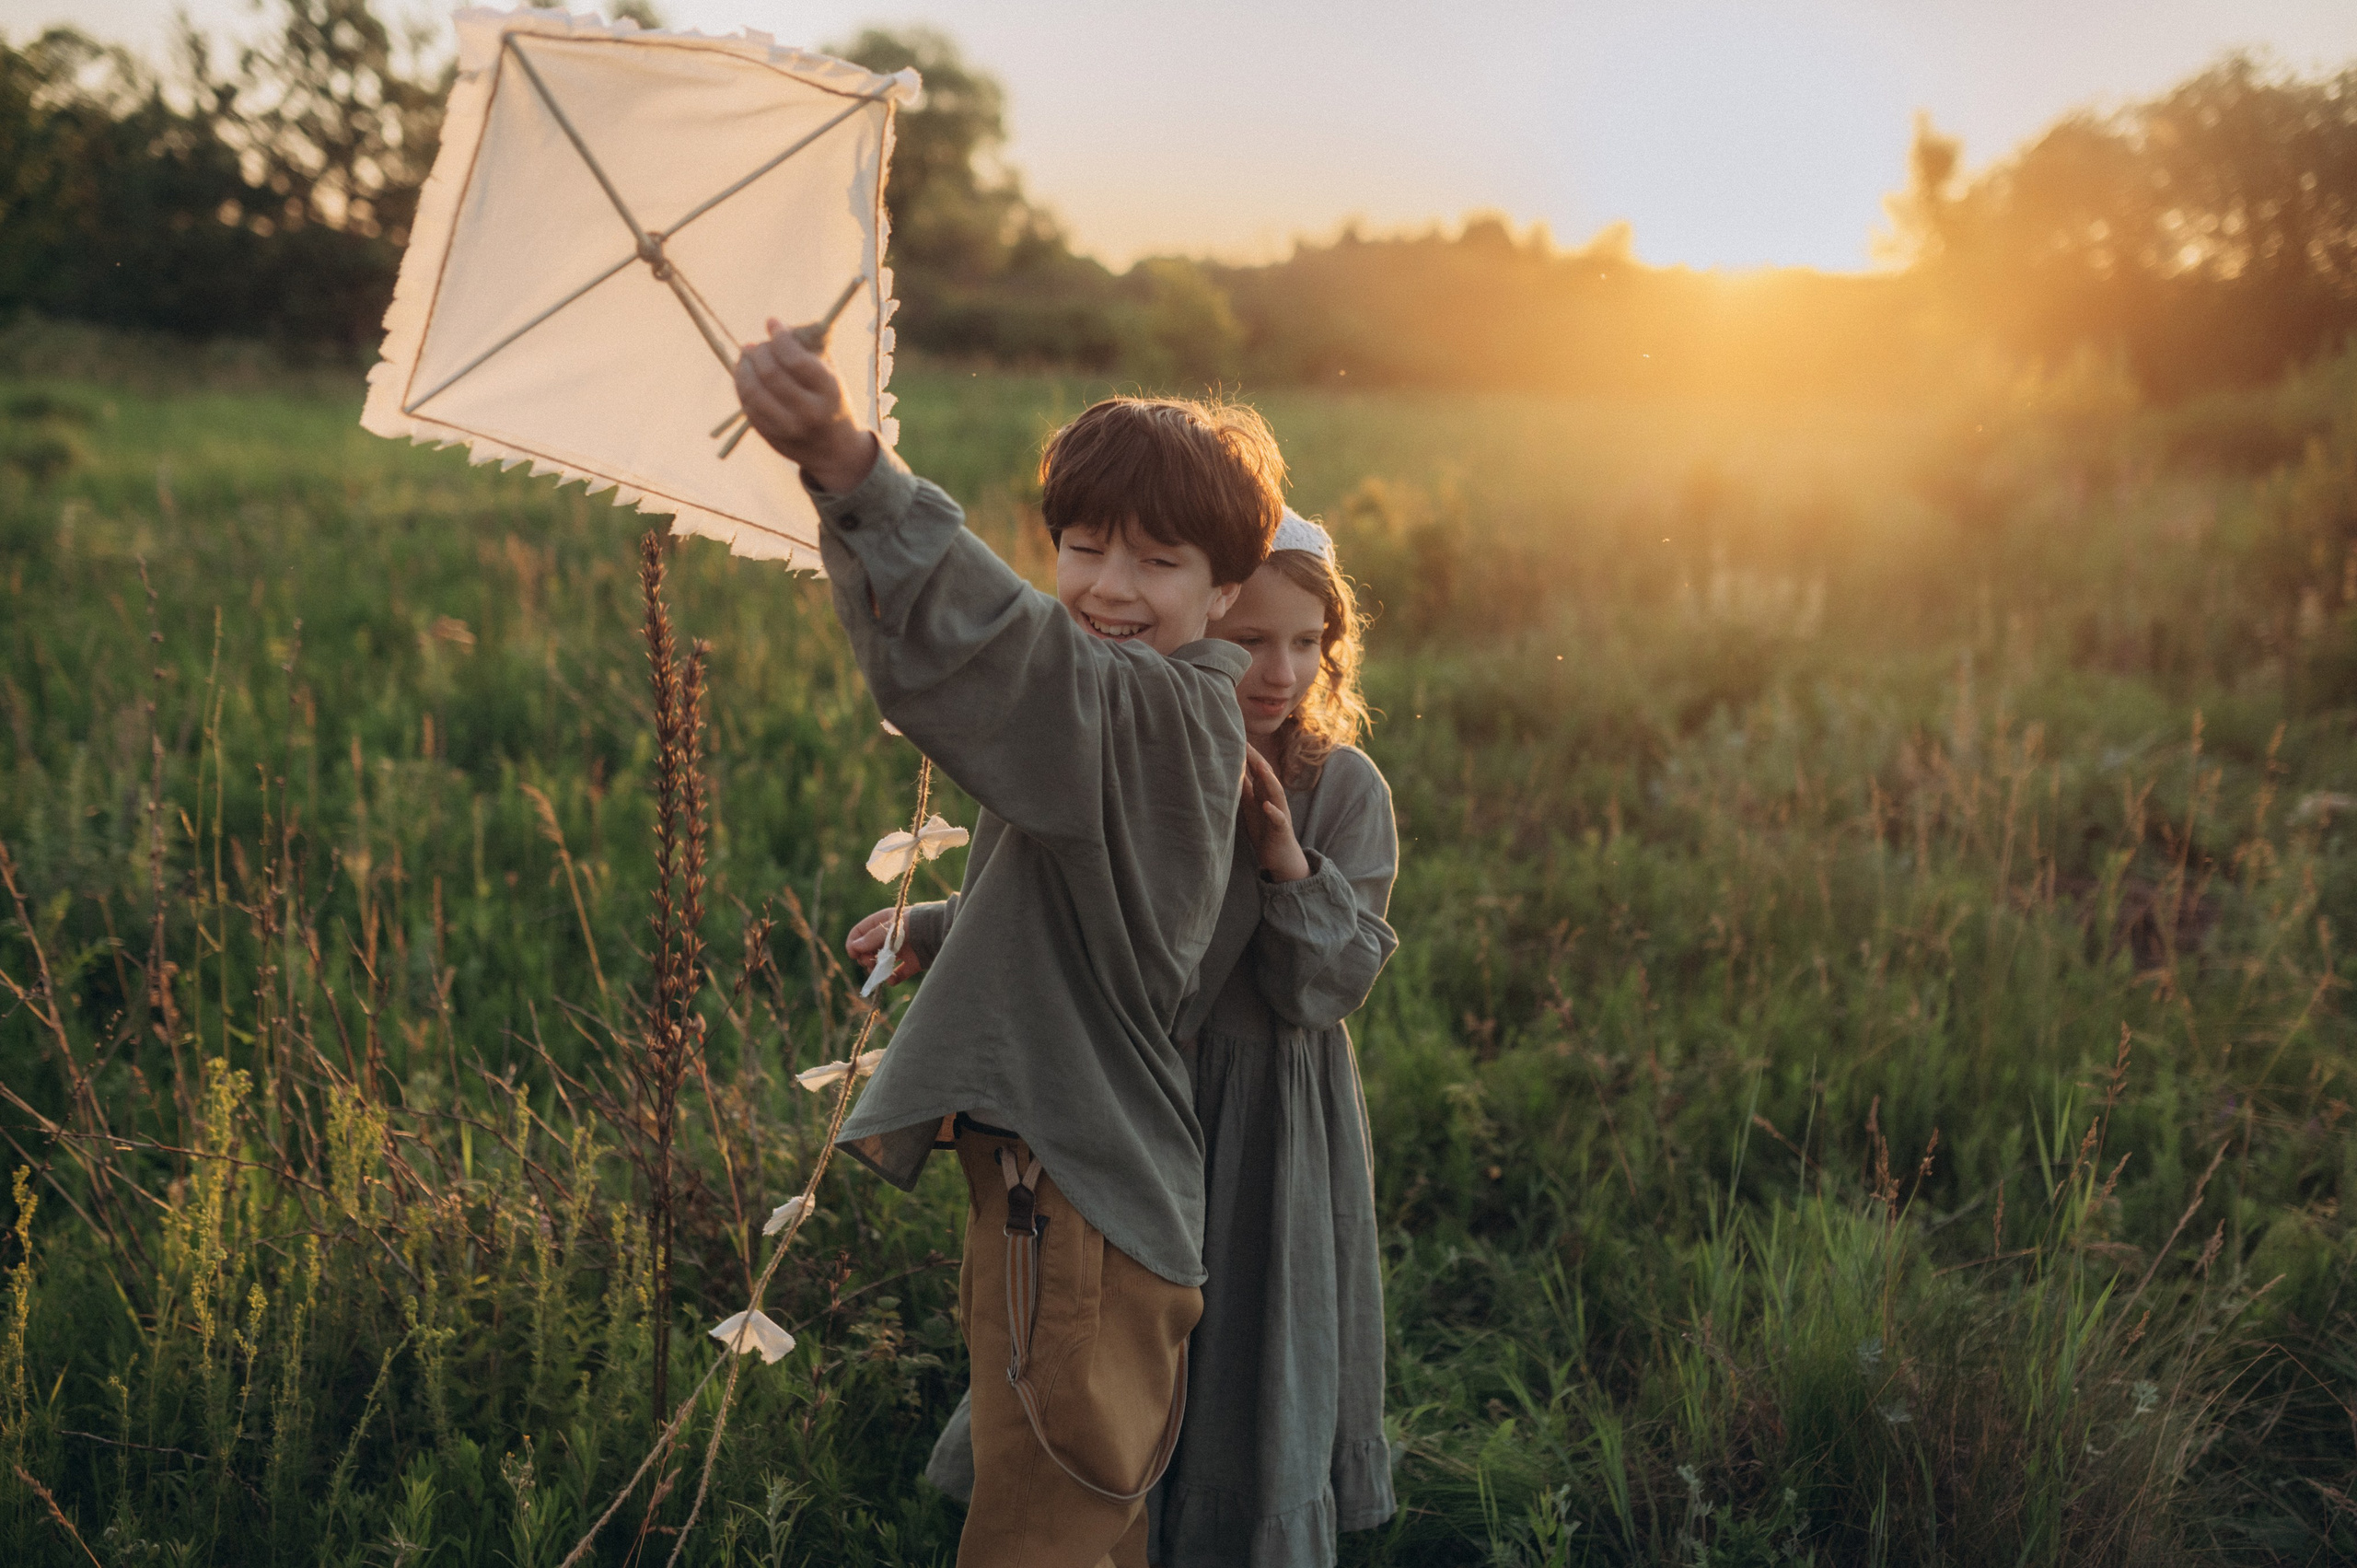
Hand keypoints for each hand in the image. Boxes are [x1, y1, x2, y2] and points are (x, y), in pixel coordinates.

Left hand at [735, 319, 878, 492]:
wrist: (835, 451)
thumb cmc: (831, 401)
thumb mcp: (831, 376)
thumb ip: (809, 351)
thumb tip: (777, 326)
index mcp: (828, 391)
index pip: (795, 360)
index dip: (780, 337)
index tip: (772, 323)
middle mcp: (808, 412)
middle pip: (771, 374)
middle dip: (759, 351)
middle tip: (757, 344)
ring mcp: (786, 427)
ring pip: (752, 390)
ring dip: (744, 366)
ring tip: (746, 355)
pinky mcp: (769, 435)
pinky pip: (747, 404)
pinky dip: (742, 384)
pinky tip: (745, 373)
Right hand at [847, 907, 922, 985]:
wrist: (943, 931)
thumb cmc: (918, 923)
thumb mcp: (893, 927)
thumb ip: (873, 937)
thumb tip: (855, 947)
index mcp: (883, 922)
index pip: (860, 932)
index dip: (854, 943)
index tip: (854, 955)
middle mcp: (890, 937)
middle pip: (868, 950)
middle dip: (865, 958)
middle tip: (871, 962)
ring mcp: (901, 950)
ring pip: (881, 963)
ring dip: (877, 969)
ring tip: (883, 972)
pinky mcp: (912, 963)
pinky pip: (897, 974)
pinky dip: (893, 978)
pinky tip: (892, 979)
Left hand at [1239, 747, 1309, 882]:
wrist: (1281, 858)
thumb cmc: (1265, 831)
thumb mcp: (1251, 807)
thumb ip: (1245, 790)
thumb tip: (1233, 771)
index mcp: (1265, 794)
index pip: (1257, 770)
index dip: (1248, 755)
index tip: (1236, 738)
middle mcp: (1274, 799)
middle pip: (1267, 776)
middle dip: (1257, 760)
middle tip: (1246, 744)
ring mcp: (1280, 813)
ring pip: (1276, 793)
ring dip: (1269, 780)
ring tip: (1261, 768)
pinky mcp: (1282, 829)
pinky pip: (1279, 819)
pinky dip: (1273, 811)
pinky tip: (1266, 806)